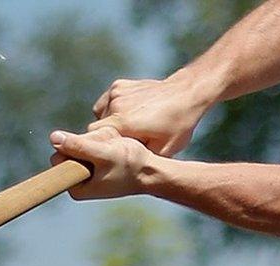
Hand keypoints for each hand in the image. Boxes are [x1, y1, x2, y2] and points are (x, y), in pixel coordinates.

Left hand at [49, 127, 152, 199]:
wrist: (153, 171)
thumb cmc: (130, 165)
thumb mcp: (103, 154)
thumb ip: (78, 146)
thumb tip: (53, 137)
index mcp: (75, 188)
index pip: (58, 159)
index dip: (74, 148)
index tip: (96, 151)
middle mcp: (78, 183)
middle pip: (68, 150)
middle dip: (87, 143)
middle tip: (108, 148)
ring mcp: (86, 173)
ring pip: (80, 144)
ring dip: (97, 140)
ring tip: (115, 147)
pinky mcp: (95, 165)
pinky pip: (91, 145)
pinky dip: (102, 141)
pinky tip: (116, 147)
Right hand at [88, 70, 216, 155]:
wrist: (187, 93)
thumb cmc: (177, 124)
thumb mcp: (163, 151)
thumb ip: (138, 160)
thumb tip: (121, 168)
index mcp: (123, 123)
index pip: (92, 136)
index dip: (98, 145)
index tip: (108, 150)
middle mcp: (115, 106)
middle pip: (96, 126)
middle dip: (106, 135)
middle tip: (123, 140)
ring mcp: (117, 93)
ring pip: (100, 113)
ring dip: (109, 121)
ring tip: (129, 125)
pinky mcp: (119, 85)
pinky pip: (107, 100)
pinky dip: (113, 107)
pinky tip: (129, 112)